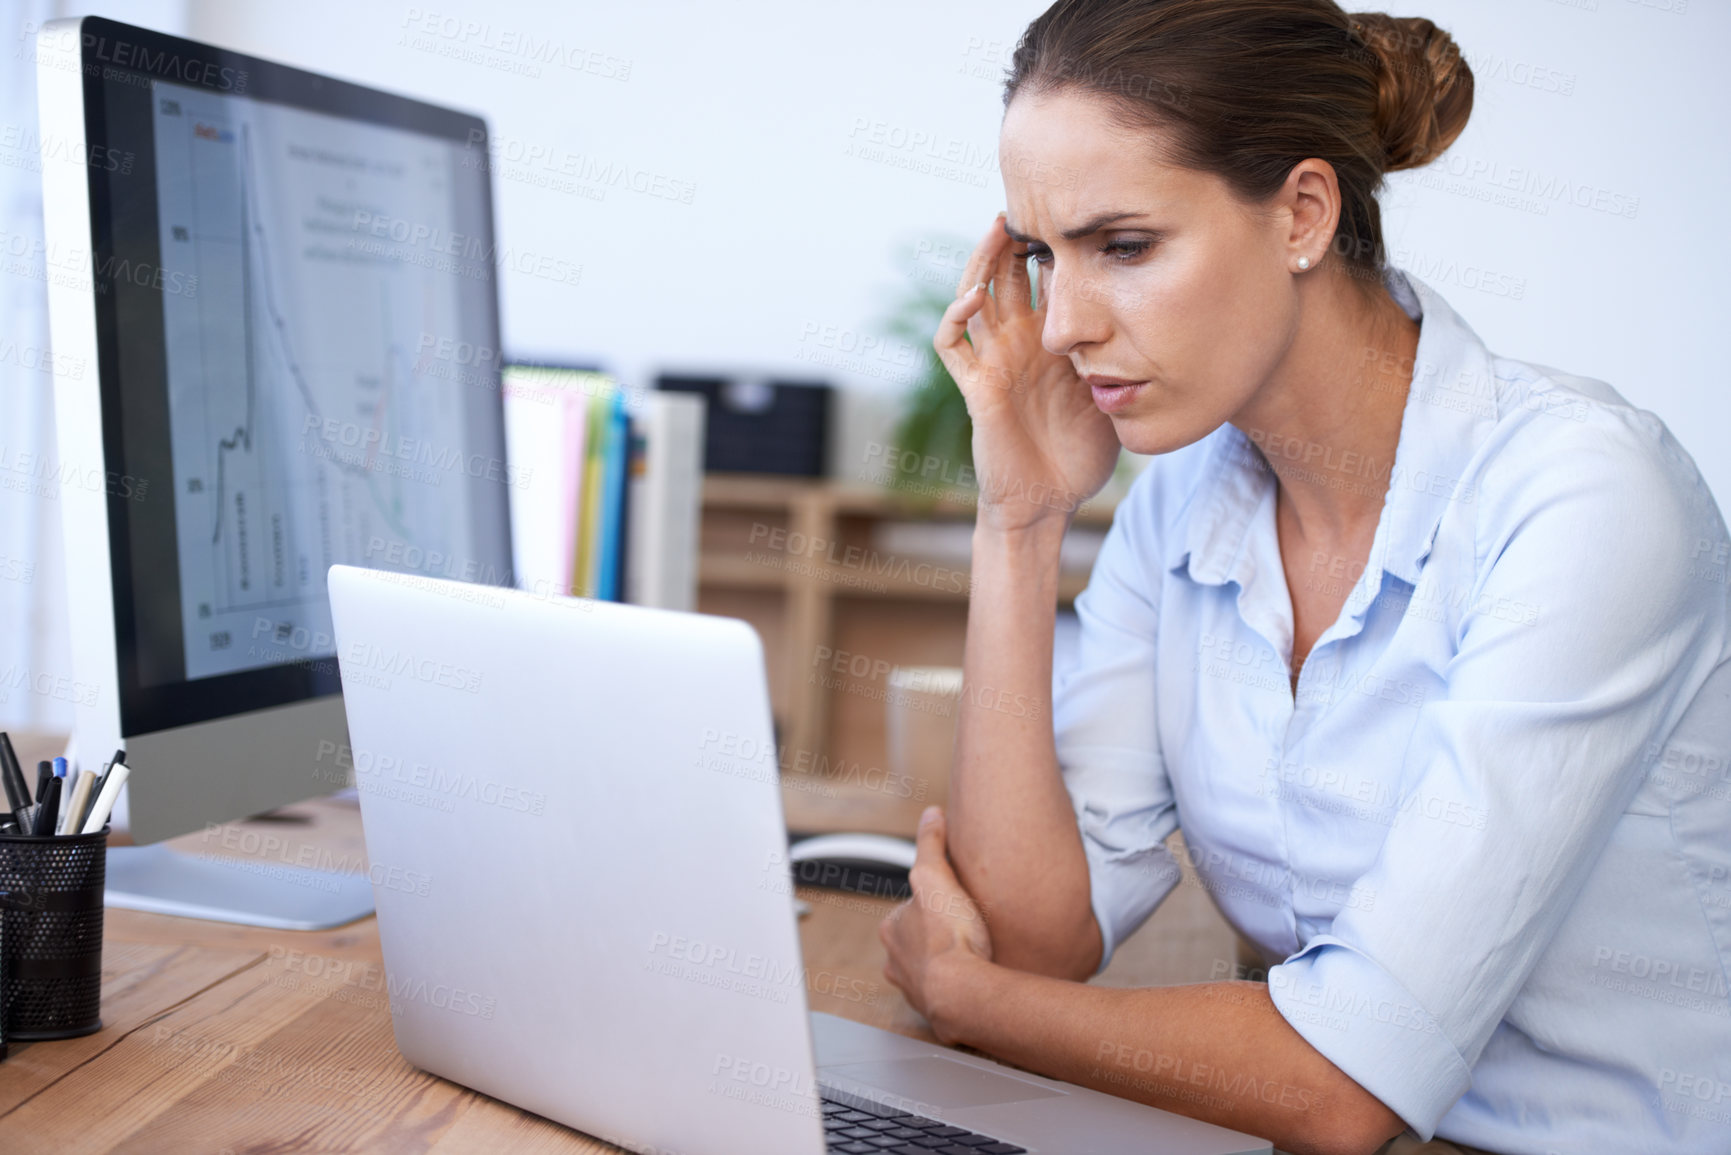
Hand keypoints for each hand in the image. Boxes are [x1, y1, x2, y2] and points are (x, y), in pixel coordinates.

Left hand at [878, 806, 993, 1041]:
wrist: (962, 992)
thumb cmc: (948, 936)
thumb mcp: (936, 875)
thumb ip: (931, 843)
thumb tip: (931, 813)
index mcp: (892, 928)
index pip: (910, 907)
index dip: (934, 901)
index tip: (954, 902)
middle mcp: (895, 960)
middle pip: (916, 939)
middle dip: (936, 934)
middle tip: (964, 928)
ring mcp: (913, 988)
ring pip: (927, 968)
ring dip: (946, 962)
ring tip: (971, 955)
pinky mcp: (934, 1010)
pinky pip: (945, 992)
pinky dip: (957, 985)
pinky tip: (974, 979)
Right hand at [936, 214, 1121, 532]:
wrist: (1049, 502)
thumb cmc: (1082, 453)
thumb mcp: (1119, 391)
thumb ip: (1132, 355)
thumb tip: (1179, 313)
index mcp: (1054, 337)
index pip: (1049, 275)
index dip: (1057, 241)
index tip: (1080, 208)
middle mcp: (1019, 341)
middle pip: (1009, 271)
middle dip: (1018, 235)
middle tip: (1035, 199)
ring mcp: (994, 360)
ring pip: (975, 294)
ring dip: (981, 259)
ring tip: (999, 227)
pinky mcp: (975, 385)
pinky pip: (952, 344)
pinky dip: (955, 317)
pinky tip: (975, 297)